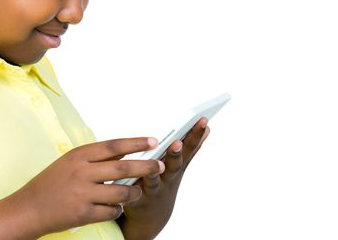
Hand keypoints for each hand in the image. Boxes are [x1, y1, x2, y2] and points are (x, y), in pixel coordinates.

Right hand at [9, 137, 164, 236]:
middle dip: (146, 166)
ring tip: (138, 192)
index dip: (135, 143)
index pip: (113, 146)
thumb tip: (124, 153)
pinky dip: (118, 209)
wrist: (28, 208)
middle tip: (160, 166)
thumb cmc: (50, 183)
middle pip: (123, 168)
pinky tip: (116, 207)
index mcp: (78, 155)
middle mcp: (81, 172)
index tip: (152, 141)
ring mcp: (83, 194)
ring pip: (122, 192)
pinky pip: (112, 211)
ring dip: (134, 193)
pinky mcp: (83, 214)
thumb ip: (95, 159)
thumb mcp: (70, 162)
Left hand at [117, 118, 209, 239]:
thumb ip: (190, 149)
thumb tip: (207, 127)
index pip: (189, 148)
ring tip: (153, 165)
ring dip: (153, 170)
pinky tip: (129, 181)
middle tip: (177, 142)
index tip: (203, 119)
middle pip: (174, 165)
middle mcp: (168, 178)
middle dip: (176, 153)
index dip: (196, 134)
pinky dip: (130, 189)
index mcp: (177, 166)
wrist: (152, 217)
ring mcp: (154, 190)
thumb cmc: (165, 182)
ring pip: (153, 179)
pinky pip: (133, 192)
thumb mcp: (180, 165)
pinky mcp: (137, 199)